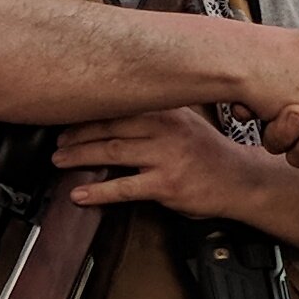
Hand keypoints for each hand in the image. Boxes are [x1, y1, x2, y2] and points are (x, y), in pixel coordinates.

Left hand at [54, 106, 255, 216]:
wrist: (241, 181)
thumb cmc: (210, 155)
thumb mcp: (186, 123)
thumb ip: (154, 116)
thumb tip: (114, 112)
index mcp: (168, 111)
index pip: (121, 104)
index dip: (90, 110)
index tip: (67, 113)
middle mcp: (167, 129)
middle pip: (111, 125)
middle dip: (78, 132)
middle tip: (57, 139)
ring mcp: (167, 157)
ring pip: (113, 152)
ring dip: (80, 156)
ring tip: (60, 160)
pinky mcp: (167, 185)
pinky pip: (124, 188)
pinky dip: (98, 191)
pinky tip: (80, 194)